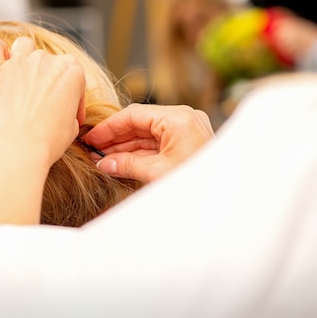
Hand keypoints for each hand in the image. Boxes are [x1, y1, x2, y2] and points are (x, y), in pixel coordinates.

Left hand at [0, 34, 85, 166]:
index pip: (75, 79)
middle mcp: (46, 60)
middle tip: (43, 105)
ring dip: (24, 58)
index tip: (67, 114)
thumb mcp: (72, 127)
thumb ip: (69, 110)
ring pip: (24, 46)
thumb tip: (62, 111)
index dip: (73, 100)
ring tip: (22, 77)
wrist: (17, 149)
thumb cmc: (47, 142)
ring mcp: (18, 62)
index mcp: (72, 70)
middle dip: (47, 81)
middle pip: (49, 62)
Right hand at [83, 104, 213, 182]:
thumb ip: (127, 164)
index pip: (134, 115)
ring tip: (103, 158)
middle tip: (93, 150)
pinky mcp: (187, 145)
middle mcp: (183, 119)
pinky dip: (139, 153)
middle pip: (140, 123)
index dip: (109, 127)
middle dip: (116, 138)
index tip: (91, 138)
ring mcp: (186, 132)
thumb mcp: (156, 173)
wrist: (225, 203)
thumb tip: (104, 163)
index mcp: (178, 118)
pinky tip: (120, 161)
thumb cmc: (197, 185)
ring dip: (125, 147)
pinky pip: (157, 145)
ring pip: (147, 135)